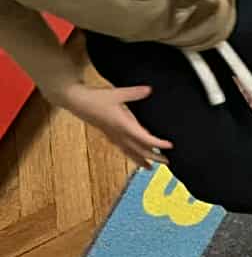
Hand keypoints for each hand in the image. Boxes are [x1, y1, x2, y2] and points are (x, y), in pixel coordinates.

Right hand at [55, 82, 171, 168]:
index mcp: (123, 125)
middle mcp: (120, 134)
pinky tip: (135, 159)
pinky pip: (123, 150)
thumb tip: (149, 89)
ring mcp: (114, 137)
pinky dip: (132, 156)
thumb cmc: (96, 97)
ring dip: (142, 160)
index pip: (144, 138)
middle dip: (155, 157)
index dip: (158, 143)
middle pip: (140, 150)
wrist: (76, 101)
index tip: (170, 145)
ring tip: (151, 168)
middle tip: (169, 161)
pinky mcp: (110, 136)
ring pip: (131, 153)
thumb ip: (134, 93)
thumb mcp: (116, 93)